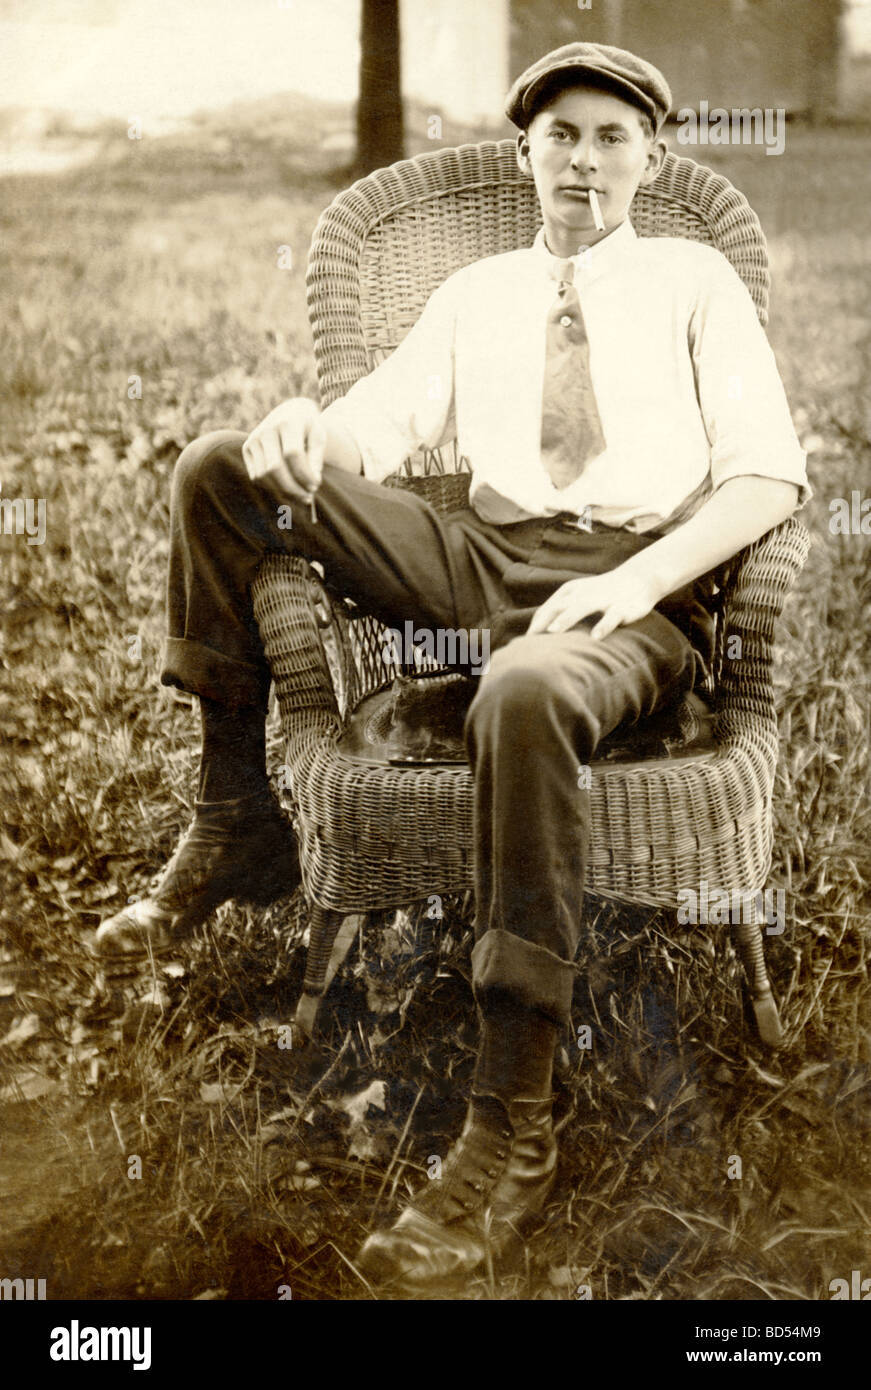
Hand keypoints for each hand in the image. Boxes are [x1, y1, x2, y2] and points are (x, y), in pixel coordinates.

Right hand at [242, 398, 325, 503]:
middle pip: (274, 468)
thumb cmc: (308, 428)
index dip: (304, 474)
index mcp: (287, 422)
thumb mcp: (318, 437)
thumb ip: (316, 459)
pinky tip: (287, 486)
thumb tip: (312, 482)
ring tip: (300, 494)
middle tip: (308, 498)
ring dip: (282, 491)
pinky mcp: (247, 448)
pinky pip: (257, 476)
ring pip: (264, 476)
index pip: (292, 454)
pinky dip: (272, 486)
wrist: (289, 412)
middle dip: (292, 488)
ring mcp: (254, 439)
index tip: (316, 485)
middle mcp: (267, 430)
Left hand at [527, 568, 661, 640]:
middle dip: (544, 621)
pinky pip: (611, 617)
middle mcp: (584, 593)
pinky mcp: (621, 607)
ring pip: (582, 607)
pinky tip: (595, 637)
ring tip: (553, 631)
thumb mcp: (580, 596)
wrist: (639, 579)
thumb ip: (562, 611)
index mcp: (571, 591)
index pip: (548, 608)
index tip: (524, 643)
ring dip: (566, 618)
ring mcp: (602, 599)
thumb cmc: (603, 592)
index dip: (536, 624)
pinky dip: (603, 626)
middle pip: (559, 606)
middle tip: (530, 638)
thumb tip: (541, 634)